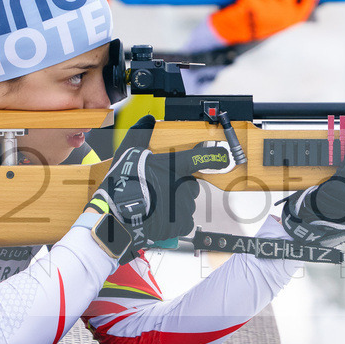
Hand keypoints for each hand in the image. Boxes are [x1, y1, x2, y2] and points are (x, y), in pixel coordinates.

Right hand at [89, 115, 229, 256]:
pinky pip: (184, 223)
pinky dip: (174, 223)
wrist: (119, 214)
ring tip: (156, 206)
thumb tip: (146, 120)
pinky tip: (160, 219)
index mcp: (175, 166)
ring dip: (175, 205)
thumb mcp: (128, 153)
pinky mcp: (180, 224)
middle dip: (179, 188)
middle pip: (190, 185)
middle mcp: (184, 185)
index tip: (225, 158)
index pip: (200, 159)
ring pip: (186, 205)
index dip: (215, 158)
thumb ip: (139, 134)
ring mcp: (184, 206)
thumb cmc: (123, 184)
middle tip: (160, 190)